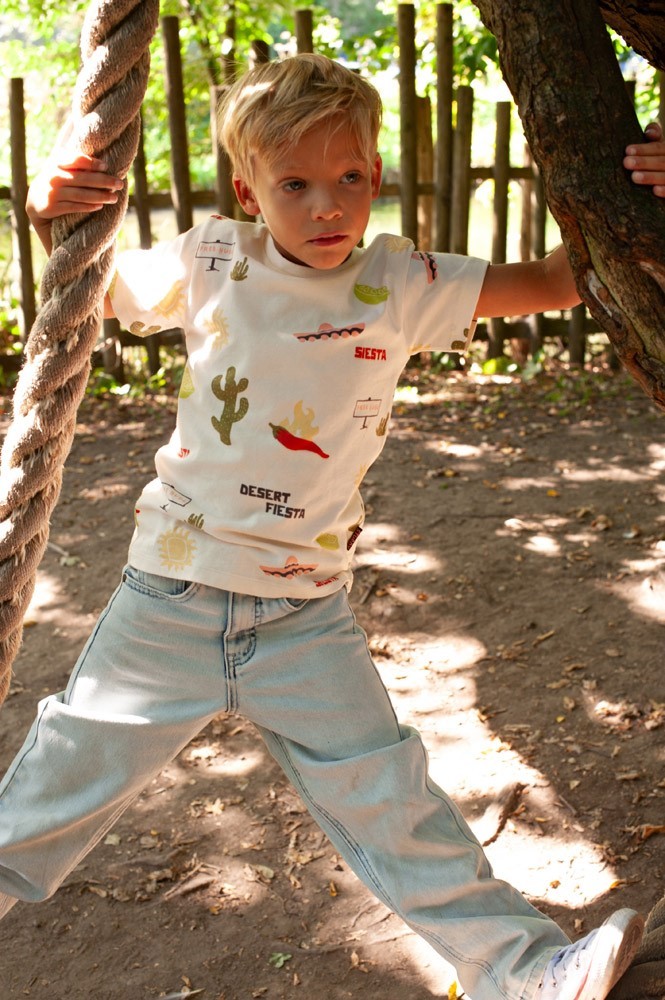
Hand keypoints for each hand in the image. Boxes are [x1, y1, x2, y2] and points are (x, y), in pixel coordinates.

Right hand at [26, 119, 123, 252]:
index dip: (92, 163)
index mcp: (57, 162)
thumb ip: (69, 144)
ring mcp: (53, 192)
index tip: (106, 166)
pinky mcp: (53, 207)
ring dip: (100, 196)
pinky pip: (75, 207)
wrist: (37, 200)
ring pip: (81, 194)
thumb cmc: (56, 177)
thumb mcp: (59, 160)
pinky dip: (89, 207)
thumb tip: (76, 116)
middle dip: (104, 181)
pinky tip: (100, 206)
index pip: (76, 159)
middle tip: (120, 184)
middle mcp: (54, 176)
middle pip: (83, 178)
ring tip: (114, 198)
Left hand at [624, 121, 664, 196]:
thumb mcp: (658, 147)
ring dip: (651, 177)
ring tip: (634, 177)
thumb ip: (655, 135)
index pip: (658, 148)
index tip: (627, 150)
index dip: (644, 149)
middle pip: (661, 161)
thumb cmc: (657, 160)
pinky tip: (655, 190)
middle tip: (627, 162)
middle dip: (644, 162)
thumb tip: (650, 132)